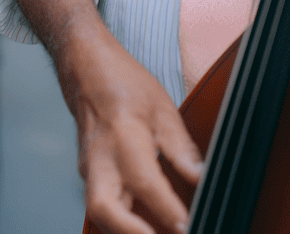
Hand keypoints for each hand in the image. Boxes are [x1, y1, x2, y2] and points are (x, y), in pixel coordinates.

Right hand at [66, 26, 201, 233]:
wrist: (87, 72)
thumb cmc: (125, 85)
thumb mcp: (163, 108)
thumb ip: (181, 148)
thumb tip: (202, 177)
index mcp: (123, 135)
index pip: (144, 180)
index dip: (166, 207)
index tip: (187, 225)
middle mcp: (101, 158)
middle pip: (104, 208)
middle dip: (131, 232)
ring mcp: (91, 171)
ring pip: (100, 212)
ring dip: (126, 231)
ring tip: (160, 233)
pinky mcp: (91, 177)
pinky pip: (103, 206)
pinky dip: (121, 223)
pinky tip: (145, 226)